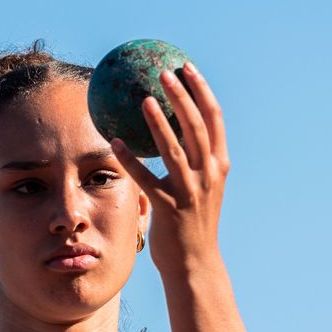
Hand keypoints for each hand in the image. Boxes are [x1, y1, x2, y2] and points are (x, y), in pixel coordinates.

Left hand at [107, 62, 229, 271]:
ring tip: (143, 97)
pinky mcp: (169, 207)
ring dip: (159, 121)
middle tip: (164, 72)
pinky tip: (114, 141)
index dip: (202, 90)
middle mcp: (209, 174)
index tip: (187, 68)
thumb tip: (170, 131)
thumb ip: (192, 161)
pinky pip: (145, 177)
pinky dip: (130, 158)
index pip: (214, 119)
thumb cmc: (192, 224)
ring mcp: (191, 191)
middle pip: (197, 125)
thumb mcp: (201, 188)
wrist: (195, 264)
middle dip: (183, 95)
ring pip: (174, 148)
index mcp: (218, 166)